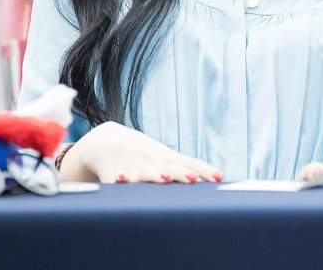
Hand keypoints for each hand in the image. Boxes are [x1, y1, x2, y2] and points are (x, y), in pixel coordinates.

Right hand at [62, 121, 224, 183]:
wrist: (103, 141)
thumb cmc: (140, 153)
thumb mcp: (161, 157)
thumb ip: (183, 168)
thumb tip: (212, 179)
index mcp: (165, 157)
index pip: (189, 163)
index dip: (203, 170)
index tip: (218, 177)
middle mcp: (151, 160)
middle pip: (169, 167)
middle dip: (182, 173)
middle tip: (193, 178)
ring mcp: (133, 166)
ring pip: (145, 172)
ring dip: (155, 174)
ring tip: (165, 177)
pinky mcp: (113, 175)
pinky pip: (117, 180)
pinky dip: (120, 179)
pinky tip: (122, 179)